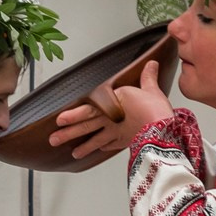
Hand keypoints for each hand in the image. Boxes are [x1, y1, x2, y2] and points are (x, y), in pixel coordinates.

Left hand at [50, 60, 174, 159]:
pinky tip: (95, 150)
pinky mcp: (124, 142)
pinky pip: (108, 145)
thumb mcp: (152, 89)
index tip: (59, 120)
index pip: (89, 108)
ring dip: (81, 146)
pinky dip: (100, 148)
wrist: (162, 132)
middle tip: (53, 138)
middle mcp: (110, 118)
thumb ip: (148, 77)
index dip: (73, 115)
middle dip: (68, 133)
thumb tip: (151, 63)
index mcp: (113, 102)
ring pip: (93, 139)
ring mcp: (115, 132)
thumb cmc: (155, 110)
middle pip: (85, 125)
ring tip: (71, 153)